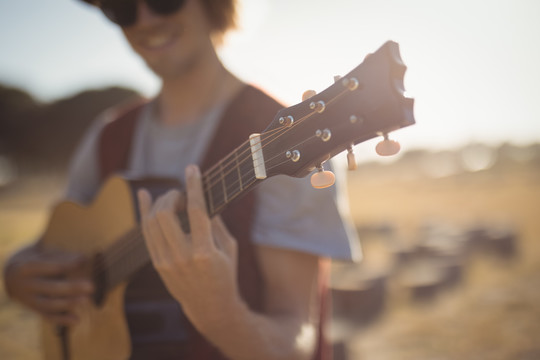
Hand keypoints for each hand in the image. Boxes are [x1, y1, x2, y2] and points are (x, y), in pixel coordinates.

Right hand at [3, 246, 93, 325]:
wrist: (12, 275)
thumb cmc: (36, 258)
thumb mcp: (42, 252)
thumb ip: (60, 255)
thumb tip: (84, 259)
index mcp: (28, 268)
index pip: (50, 267)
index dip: (68, 264)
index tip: (84, 259)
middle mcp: (27, 285)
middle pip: (51, 288)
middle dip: (72, 288)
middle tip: (91, 286)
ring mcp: (29, 299)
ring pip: (49, 304)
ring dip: (69, 303)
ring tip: (86, 301)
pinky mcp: (34, 309)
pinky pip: (48, 316)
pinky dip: (62, 319)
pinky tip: (77, 320)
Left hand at [137, 164, 239, 329]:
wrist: (210, 307)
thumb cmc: (225, 274)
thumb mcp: (228, 248)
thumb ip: (216, 222)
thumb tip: (203, 197)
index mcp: (204, 251)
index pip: (195, 210)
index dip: (193, 185)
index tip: (192, 169)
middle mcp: (182, 256)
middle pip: (166, 213)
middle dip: (171, 195)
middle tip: (181, 193)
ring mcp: (166, 262)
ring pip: (152, 222)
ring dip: (160, 203)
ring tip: (171, 199)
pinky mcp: (157, 264)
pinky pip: (145, 233)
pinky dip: (144, 212)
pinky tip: (144, 197)